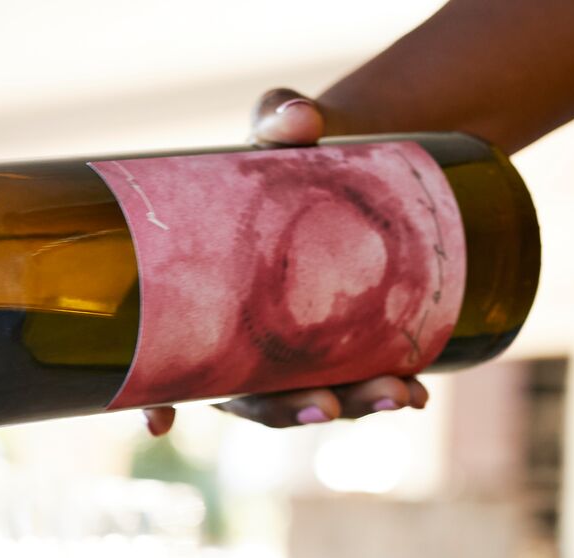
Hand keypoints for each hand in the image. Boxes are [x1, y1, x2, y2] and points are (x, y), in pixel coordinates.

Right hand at [141, 88, 427, 436]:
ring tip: (398, 396)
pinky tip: (418, 392)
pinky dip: (388, 391)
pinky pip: (357, 381)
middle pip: (249, 398)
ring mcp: (292, 351)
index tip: (159, 423)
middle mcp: (240, 342)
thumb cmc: (290, 154)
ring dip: (351, 406)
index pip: (165, 363)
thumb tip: (297, 118)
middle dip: (288, 411)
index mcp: (202, 305)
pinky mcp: (343, 345)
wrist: (355, 158)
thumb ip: (278, 118)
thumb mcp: (279, 133)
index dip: (155, 400)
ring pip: (308, 398)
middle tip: (324, 407)